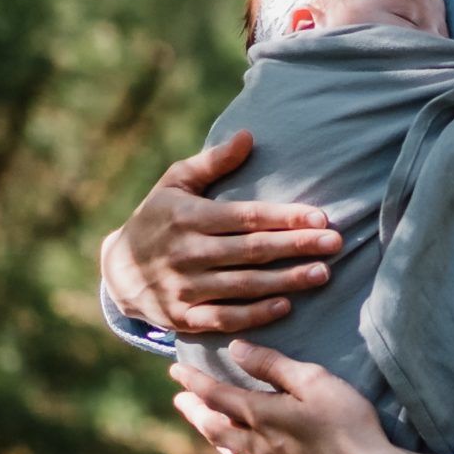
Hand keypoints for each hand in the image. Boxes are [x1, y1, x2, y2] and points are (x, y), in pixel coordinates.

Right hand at [101, 129, 341, 334]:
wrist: (117, 270)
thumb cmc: (157, 217)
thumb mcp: (175, 182)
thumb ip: (213, 162)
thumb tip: (248, 136)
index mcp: (189, 217)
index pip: (246, 217)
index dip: (285, 217)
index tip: (321, 217)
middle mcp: (188, 253)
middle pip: (252, 251)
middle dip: (297, 246)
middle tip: (336, 243)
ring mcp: (185, 288)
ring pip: (244, 286)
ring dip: (286, 281)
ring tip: (322, 274)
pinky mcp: (183, 317)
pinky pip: (225, 318)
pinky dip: (255, 315)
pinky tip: (285, 305)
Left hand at [170, 342, 453, 453]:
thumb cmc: (346, 423)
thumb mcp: (314, 381)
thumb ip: (273, 365)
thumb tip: (236, 349)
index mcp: (261, 415)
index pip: (217, 395)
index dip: (194, 382)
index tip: (175, 371)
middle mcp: (258, 444)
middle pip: (214, 426)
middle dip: (194, 411)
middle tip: (178, 400)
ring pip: (229, 450)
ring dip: (211, 434)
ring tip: (202, 425)